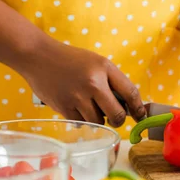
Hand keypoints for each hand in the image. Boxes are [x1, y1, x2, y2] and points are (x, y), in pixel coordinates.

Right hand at [18, 39, 144, 126]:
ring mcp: (78, 97)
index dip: (139, 108)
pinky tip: (76, 106)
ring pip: (99, 121)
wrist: (39, 57)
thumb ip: (112, 81)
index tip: (141, 117)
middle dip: (119, 119)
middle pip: (117, 114)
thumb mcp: (97, 63)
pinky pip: (81, 123)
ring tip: (89, 105)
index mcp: (105, 68)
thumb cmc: (71, 60)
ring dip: (98, 118)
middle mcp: (93, 83)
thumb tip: (128, 106)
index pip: (130, 92)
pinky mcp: (64, 108)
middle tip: (115, 117)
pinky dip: (82, 119)